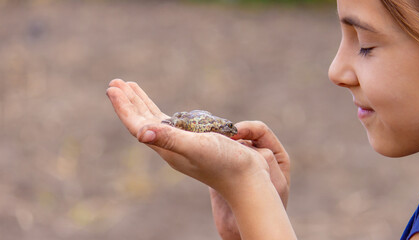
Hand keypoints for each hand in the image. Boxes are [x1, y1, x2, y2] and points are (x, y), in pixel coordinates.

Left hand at [106, 79, 269, 195]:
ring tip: (131, 88)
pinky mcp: (197, 142)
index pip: (138, 125)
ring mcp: (183, 145)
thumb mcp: (197, 148)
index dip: (123, 107)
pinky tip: (162, 110)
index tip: (112, 87)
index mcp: (167, 147)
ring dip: (142, 104)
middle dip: (128, 102)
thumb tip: (140, 132)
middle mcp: (171, 146)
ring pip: (156, 120)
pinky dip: (162, 112)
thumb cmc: (225, 164)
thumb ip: (170, 138)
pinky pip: (172, 123)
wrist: (247, 180)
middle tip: (115, 82)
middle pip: (142, 121)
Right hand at [209, 121, 290, 239]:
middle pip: (242, 135)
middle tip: (218, 134)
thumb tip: (245, 143)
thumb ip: (266, 160)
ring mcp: (239, 163)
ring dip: (219, 140)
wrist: (245, 232)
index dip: (247, 128)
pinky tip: (202, 148)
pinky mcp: (222, 171)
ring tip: (209, 140)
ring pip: (228, 143)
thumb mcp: (275, 182)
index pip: (260, 131)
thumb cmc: (268, 209)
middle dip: (229, 132)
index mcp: (274, 155)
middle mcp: (256, 156)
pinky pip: (217, 155)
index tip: (234, 134)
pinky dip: (209, 149)